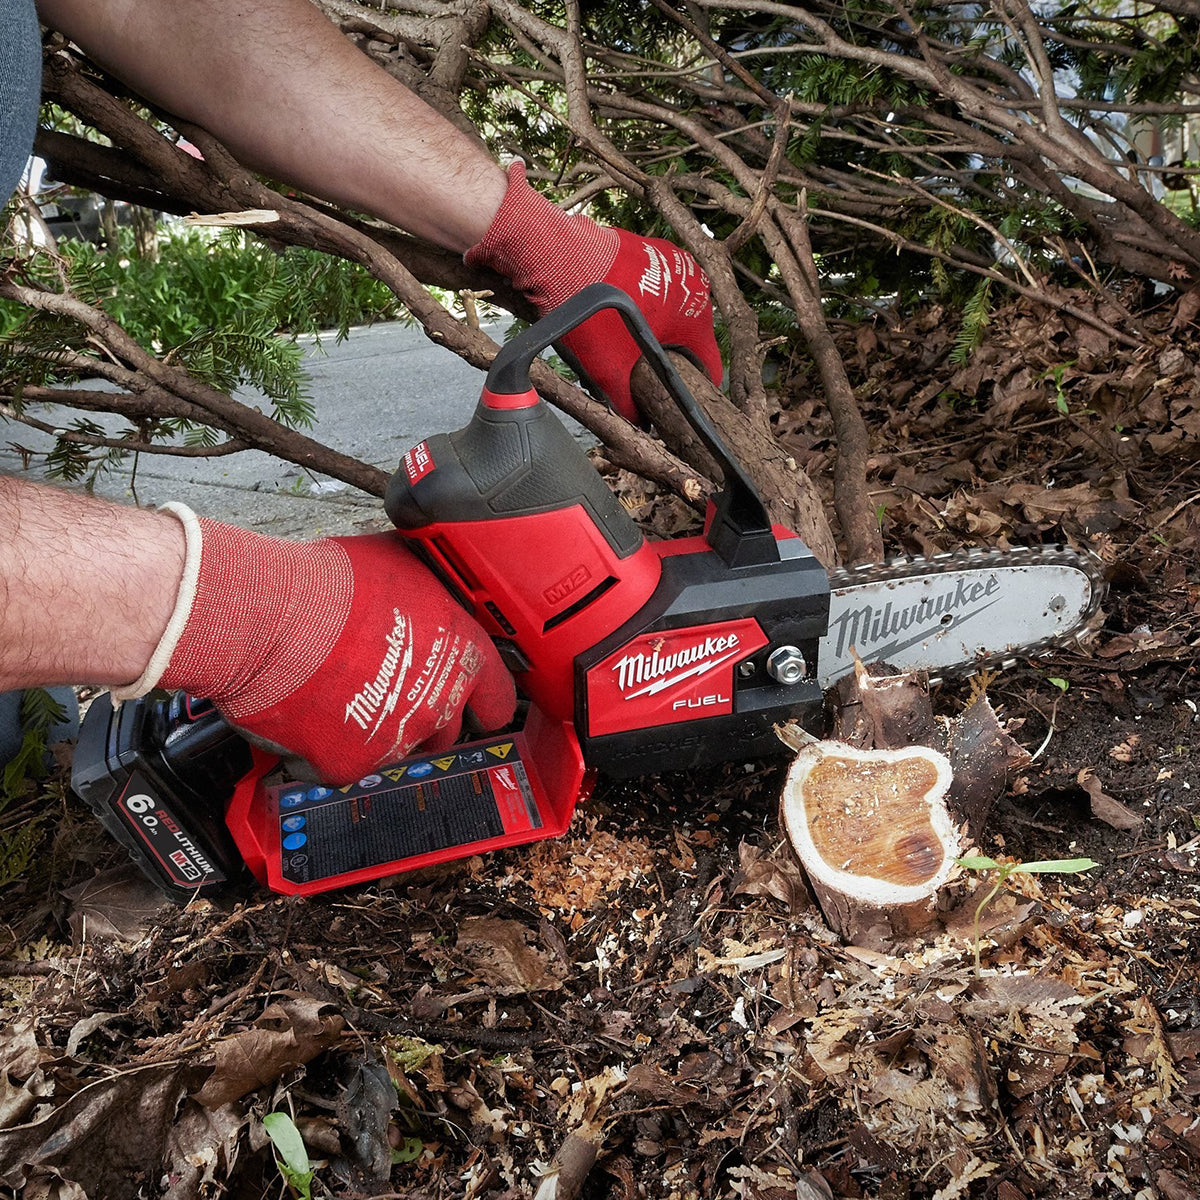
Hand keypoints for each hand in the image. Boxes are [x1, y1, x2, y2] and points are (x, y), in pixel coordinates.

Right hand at [117, 507, 514, 783]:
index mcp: (462, 654)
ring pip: (395, 749)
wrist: (266, 617)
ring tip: (338, 694)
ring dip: (375, 730)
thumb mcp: (401, 564)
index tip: (472, 701)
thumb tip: (430, 581)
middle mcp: (439, 702)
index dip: (483, 698)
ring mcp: (397, 739)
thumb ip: (430, 590)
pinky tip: (306, 711)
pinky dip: (324, 746)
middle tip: (387, 689)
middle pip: (448, 731)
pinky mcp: (349, 764)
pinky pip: (342, 763)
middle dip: (424, 717)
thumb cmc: (329, 583)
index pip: (498, 696)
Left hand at [465, 162, 722, 423]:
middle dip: (668, 358)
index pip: (710, 367)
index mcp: (698, 318)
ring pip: (672, 314)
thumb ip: (629, 405)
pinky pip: (656, 290)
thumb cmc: (592, 313)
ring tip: (625, 343)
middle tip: (641, 372)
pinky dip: (644, 306)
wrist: (558, 255)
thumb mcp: (609, 370)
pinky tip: (618, 315)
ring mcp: (676, 264)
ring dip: (655, 332)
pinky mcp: (653, 250)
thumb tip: (638, 425)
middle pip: (689, 339)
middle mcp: (697, 287)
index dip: (695, 391)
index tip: (678, 401)